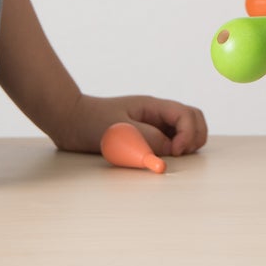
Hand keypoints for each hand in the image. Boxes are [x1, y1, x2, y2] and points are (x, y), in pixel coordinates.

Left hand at [65, 93, 208, 157]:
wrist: (71, 121)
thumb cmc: (91, 122)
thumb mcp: (120, 131)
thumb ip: (147, 139)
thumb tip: (170, 150)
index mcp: (153, 106)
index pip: (187, 115)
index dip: (188, 134)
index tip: (175, 152)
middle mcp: (157, 114)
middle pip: (194, 119)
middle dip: (194, 137)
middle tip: (178, 154)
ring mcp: (153, 124)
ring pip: (185, 130)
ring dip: (186, 143)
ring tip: (170, 157)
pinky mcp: (146, 136)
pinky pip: (169, 142)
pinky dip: (173, 150)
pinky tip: (159, 158)